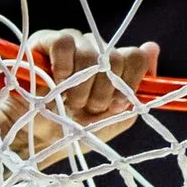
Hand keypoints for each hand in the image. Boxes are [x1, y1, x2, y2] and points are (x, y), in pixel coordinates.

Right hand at [0, 31, 160, 161]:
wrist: (35, 145)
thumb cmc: (72, 135)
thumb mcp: (114, 120)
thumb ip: (137, 90)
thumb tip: (152, 47)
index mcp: (112, 67)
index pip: (134, 57)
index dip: (128, 83)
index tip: (113, 107)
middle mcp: (94, 52)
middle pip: (115, 56)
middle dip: (102, 91)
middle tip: (84, 109)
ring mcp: (69, 46)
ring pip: (91, 49)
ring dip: (81, 84)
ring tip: (67, 101)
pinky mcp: (43, 44)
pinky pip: (64, 41)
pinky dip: (63, 65)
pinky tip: (54, 83)